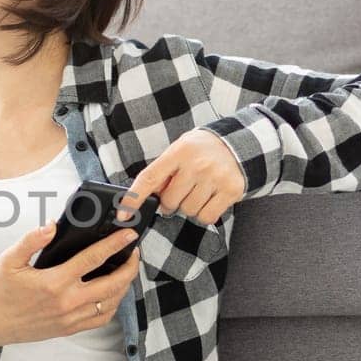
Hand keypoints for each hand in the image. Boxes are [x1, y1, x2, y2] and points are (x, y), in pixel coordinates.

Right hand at [0, 222, 139, 347]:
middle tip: (134, 252)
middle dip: (129, 266)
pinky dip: (113, 305)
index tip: (129, 235)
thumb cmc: (0, 290)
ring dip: (124, 286)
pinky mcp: (70, 329)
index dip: (114, 245)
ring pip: (110, 302)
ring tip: (127, 270)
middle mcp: (67, 302)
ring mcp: (71, 318)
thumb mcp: (9, 260)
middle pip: (112, 284)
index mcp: (54, 282)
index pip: (93, 259)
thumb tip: (51, 225)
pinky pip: (101, 319)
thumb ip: (31, 241)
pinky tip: (113, 293)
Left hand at [115, 128, 244, 226]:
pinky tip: (209, 198)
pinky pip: (206, 216)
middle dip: (171, 202)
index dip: (133, 199)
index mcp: (179, 152)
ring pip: (188, 211)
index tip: (123, 215)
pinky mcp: (230, 190)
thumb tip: (146, 196)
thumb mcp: (179, 150)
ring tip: (198, 190)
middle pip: (170, 201)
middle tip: (182, 190)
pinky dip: (204, 213)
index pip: (149, 178)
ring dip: (189, 206)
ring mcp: (215, 178)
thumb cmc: (201, 150)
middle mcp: (196, 164)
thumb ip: (163, 170)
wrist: (238, 144)